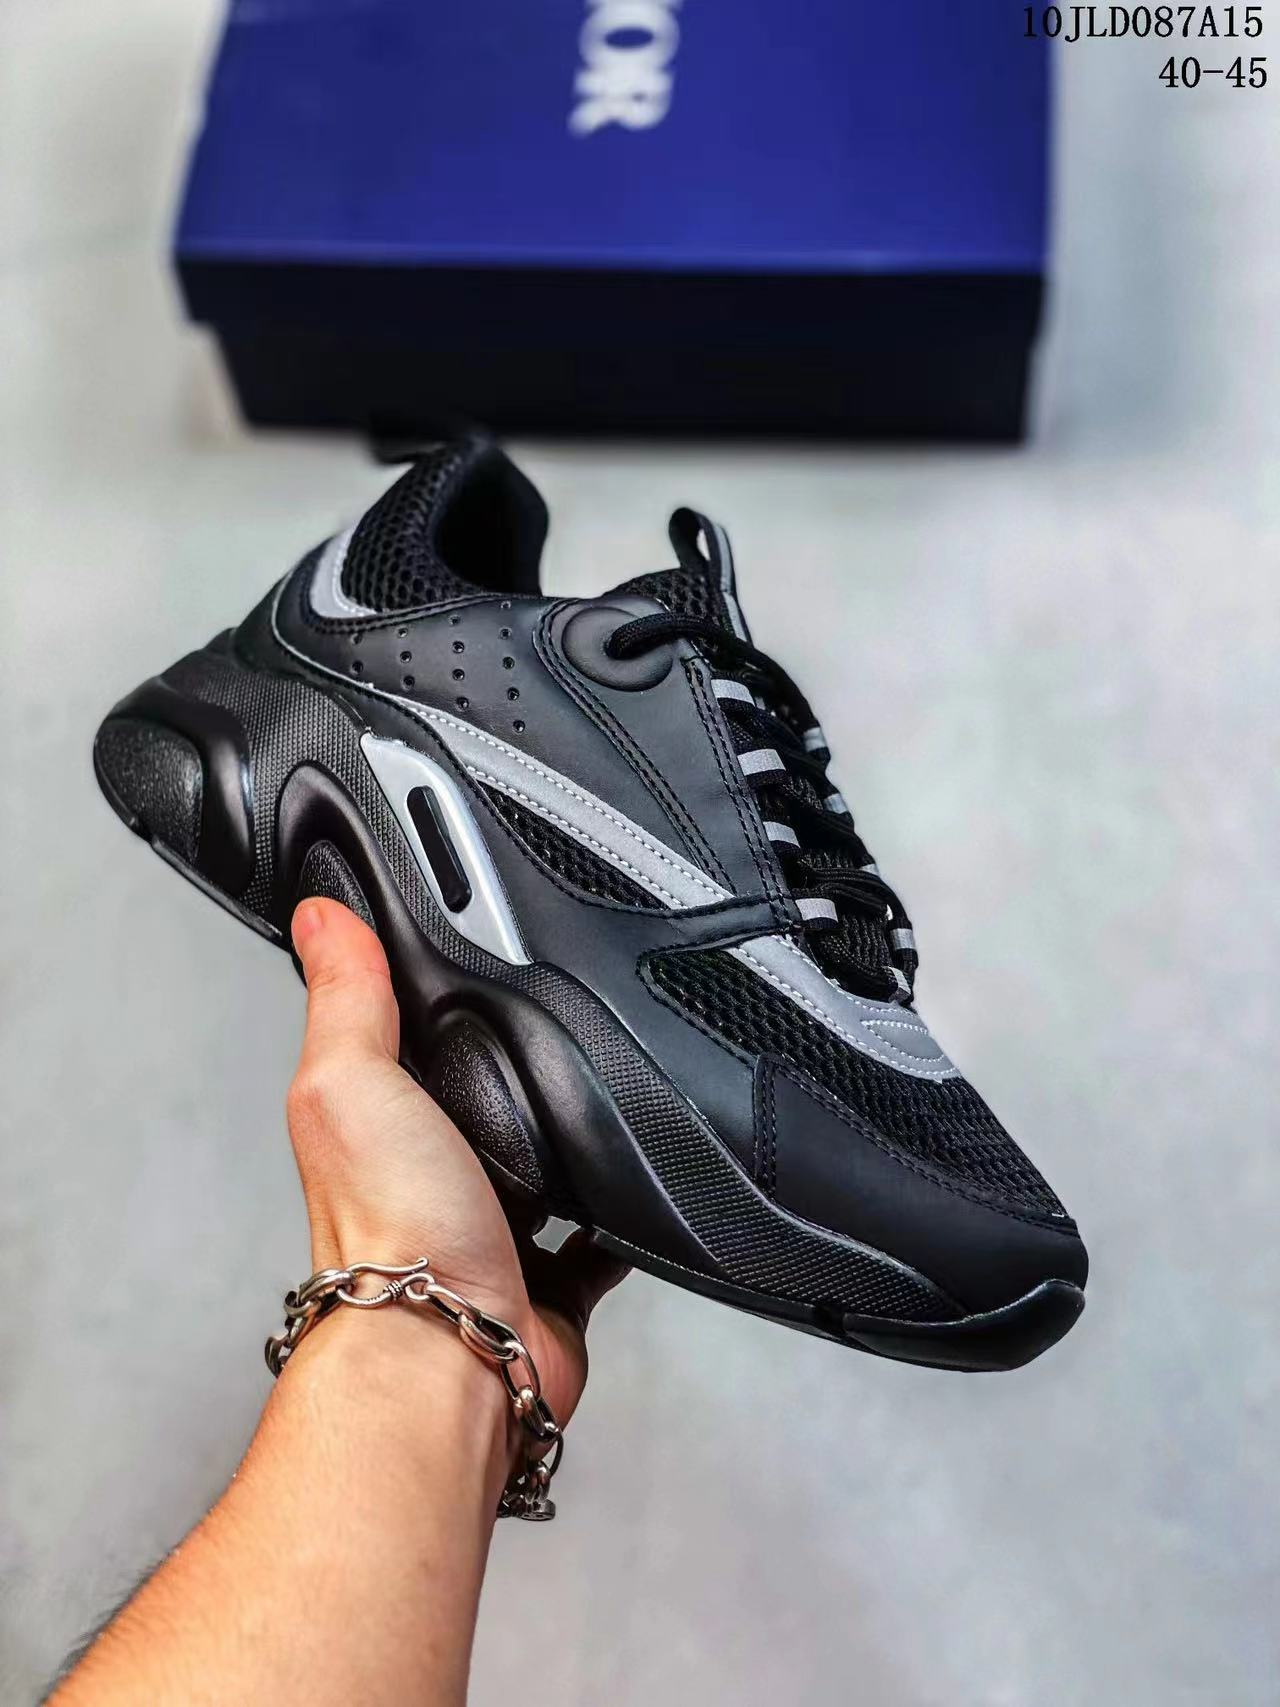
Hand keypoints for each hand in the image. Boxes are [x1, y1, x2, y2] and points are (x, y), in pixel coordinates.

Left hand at [286, 898, 625, 1434]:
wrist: (453, 1351)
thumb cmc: (394, 1234)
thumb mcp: (353, 1081)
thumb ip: (347, 997)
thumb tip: (319, 915)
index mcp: (377, 1123)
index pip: (395, 1037)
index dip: (418, 996)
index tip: (454, 954)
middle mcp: (429, 1177)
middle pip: (477, 1099)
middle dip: (508, 1066)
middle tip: (549, 1016)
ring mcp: (492, 1230)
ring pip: (542, 1164)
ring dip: (568, 1136)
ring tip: (599, 1087)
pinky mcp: (551, 1279)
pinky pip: (600, 1236)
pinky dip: (621, 1213)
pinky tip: (640, 1184)